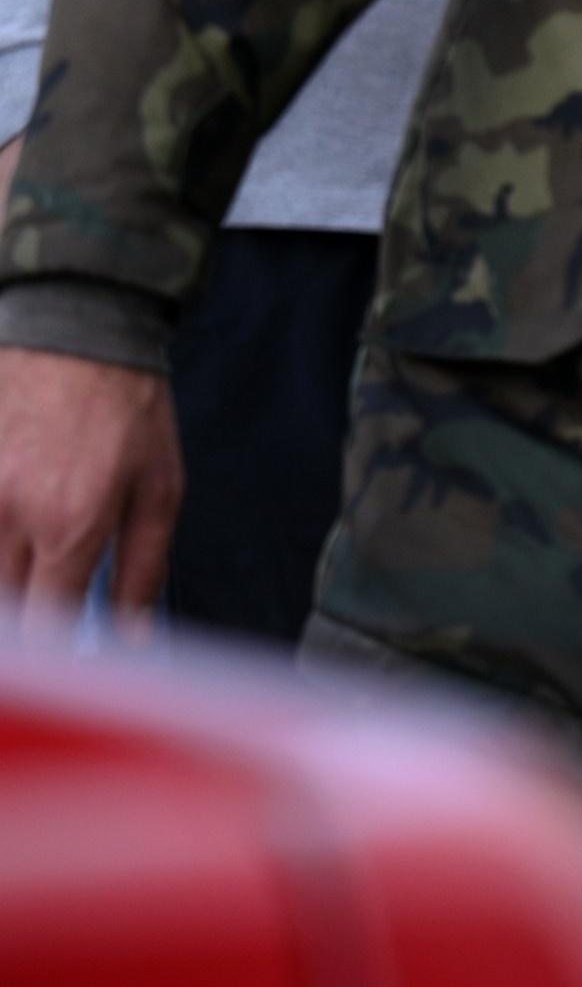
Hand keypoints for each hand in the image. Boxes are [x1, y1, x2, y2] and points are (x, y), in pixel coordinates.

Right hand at [0, 344, 181, 633]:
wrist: (78, 333)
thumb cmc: (128, 409)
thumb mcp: (160, 490)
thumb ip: (142, 569)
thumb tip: (135, 635)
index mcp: (69, 524)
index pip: (45, 620)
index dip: (57, 649)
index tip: (72, 653)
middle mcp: (11, 514)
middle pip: (7, 600)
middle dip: (32, 613)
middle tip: (63, 597)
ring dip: (12, 573)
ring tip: (46, 554)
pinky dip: (0, 539)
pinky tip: (23, 526)